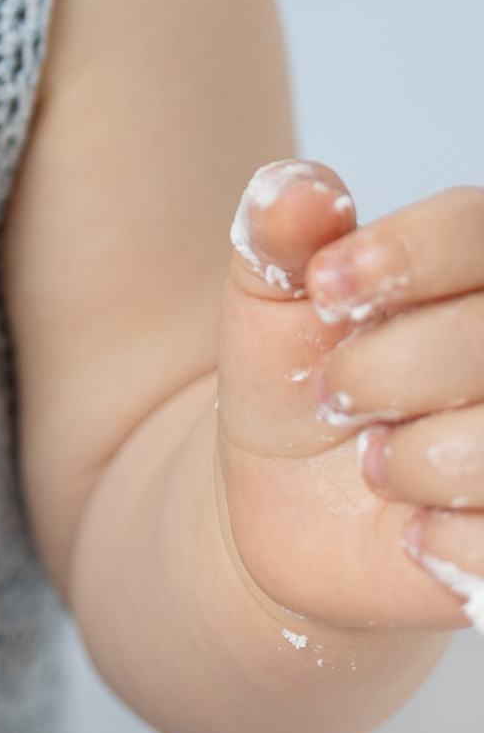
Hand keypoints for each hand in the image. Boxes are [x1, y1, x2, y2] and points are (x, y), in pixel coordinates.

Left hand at [219, 158, 483, 636]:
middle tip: (331, 394)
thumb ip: (278, 231)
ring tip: (373, 461)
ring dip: (414, 459)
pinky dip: (440, 541)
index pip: (476, 228)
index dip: (407, 256)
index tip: (323, 289)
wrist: (284, 492)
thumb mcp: (268, 293)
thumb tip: (299, 191)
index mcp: (474, 266)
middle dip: (387, 369)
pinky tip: (409, 530)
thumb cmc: (294, 368)